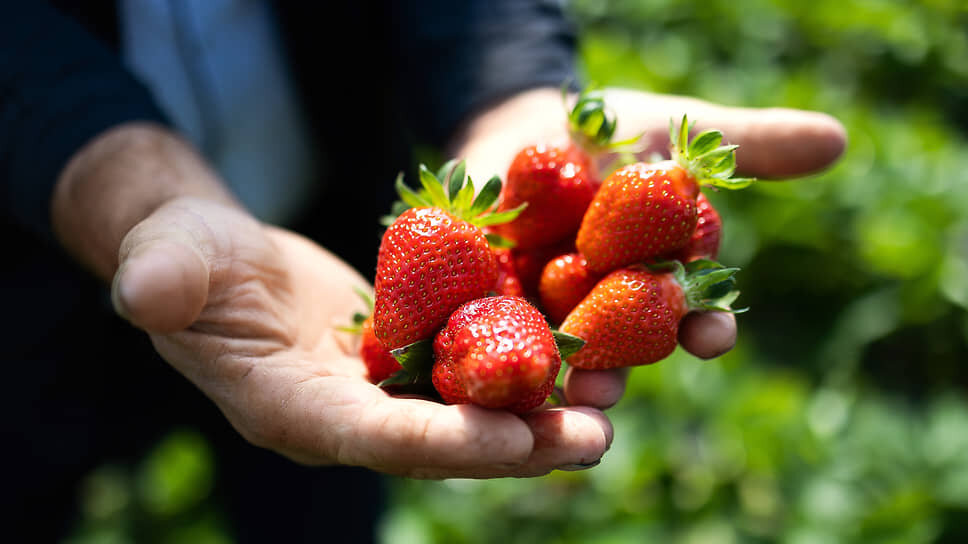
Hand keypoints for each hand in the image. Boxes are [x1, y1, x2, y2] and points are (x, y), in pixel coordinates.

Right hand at [112, 197, 611, 477]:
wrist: (211, 258)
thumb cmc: (182, 258)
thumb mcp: (168, 260)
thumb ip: (162, 279)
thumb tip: (143, 293)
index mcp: (292, 409)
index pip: (375, 437)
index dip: (444, 441)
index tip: (517, 439)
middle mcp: (344, 416)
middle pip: (440, 440)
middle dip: (515, 444)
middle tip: (594, 440)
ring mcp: (375, 392)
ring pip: (465, 413)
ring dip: (535, 415)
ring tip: (607, 409)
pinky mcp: (399, 360)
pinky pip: (465, 370)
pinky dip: (518, 368)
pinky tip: (578, 357)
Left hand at [449, 86, 846, 409]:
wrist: (526, 124)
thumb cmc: (612, 135)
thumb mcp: (675, 133)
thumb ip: (745, 143)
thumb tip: (835, 138)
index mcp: (655, 285)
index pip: (688, 315)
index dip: (702, 326)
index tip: (711, 336)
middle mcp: (603, 312)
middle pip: (614, 350)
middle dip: (615, 369)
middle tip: (609, 388)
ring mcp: (544, 310)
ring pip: (551, 352)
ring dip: (549, 373)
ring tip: (549, 387)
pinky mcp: (487, 297)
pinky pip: (483, 324)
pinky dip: (483, 337)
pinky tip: (477, 354)